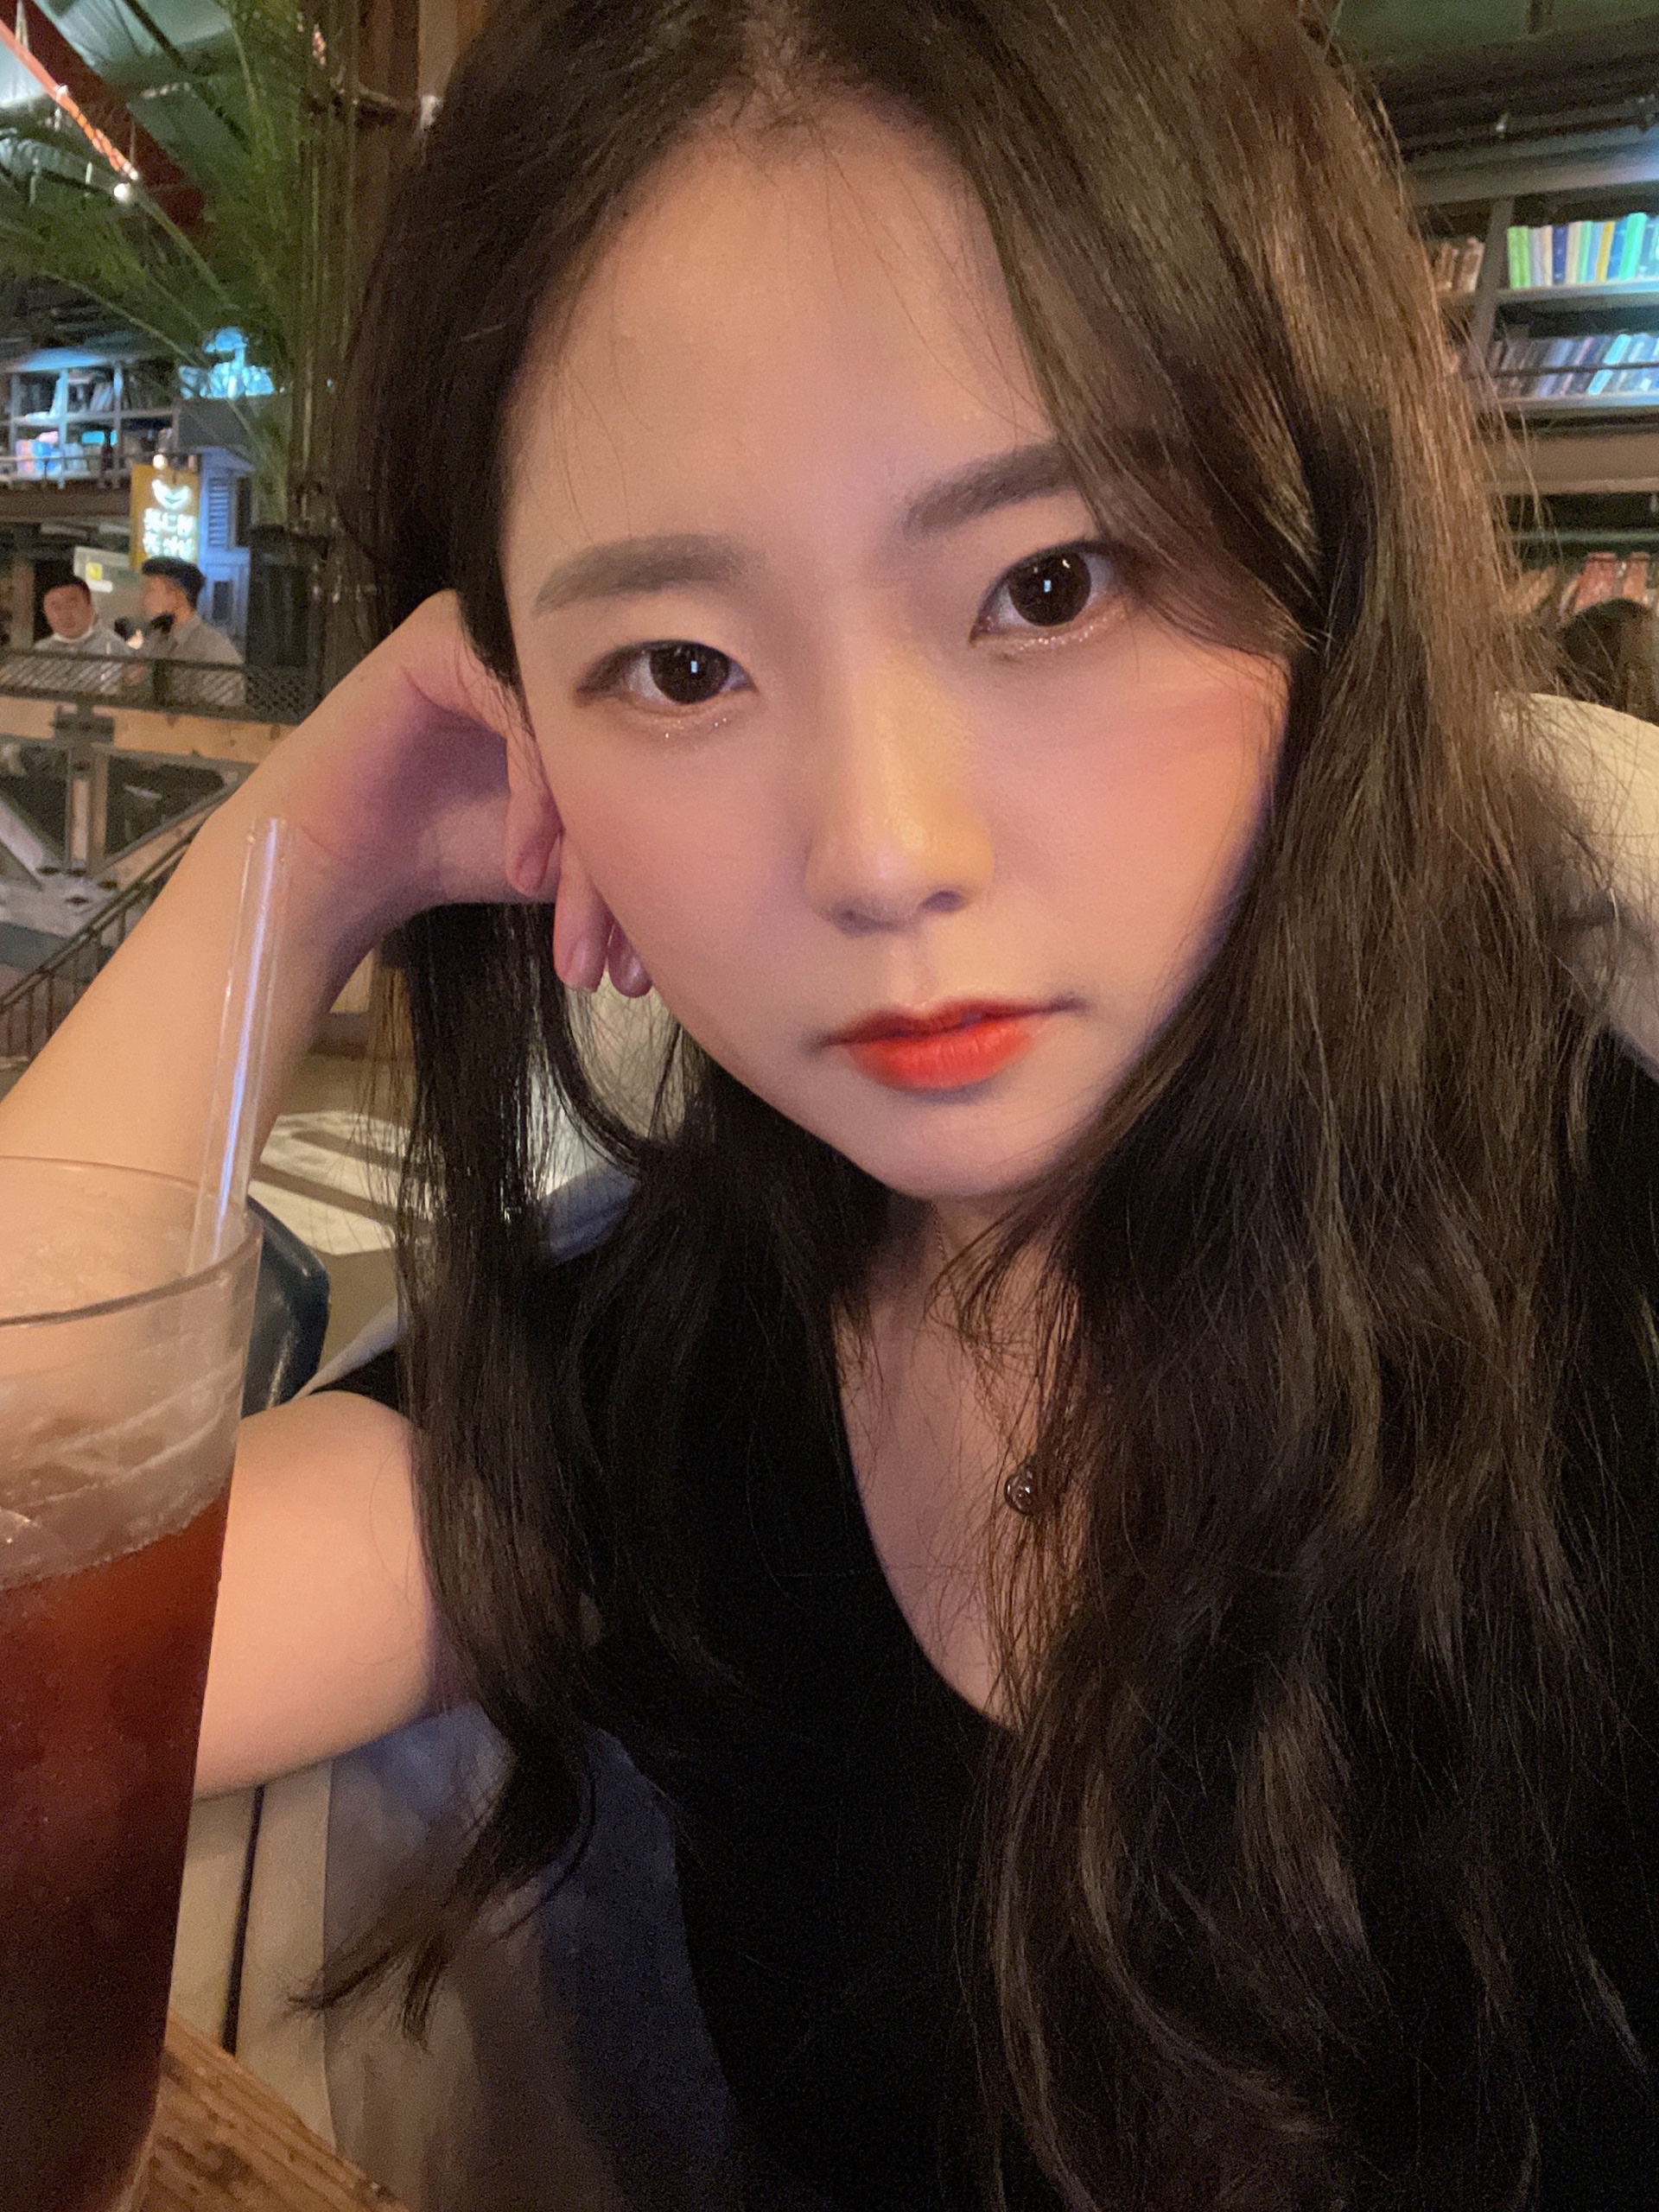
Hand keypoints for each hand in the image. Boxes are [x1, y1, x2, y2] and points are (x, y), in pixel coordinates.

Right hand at [208, 593, 652, 997]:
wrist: (341, 866)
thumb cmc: (454, 852)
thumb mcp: (569, 852)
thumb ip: (632, 836)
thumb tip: (722, 884)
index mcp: (585, 687)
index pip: (653, 763)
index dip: (657, 869)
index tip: (645, 964)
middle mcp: (544, 649)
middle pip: (626, 747)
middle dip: (628, 873)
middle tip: (621, 965)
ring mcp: (492, 637)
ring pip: (580, 734)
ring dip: (587, 846)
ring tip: (572, 940)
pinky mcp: (440, 640)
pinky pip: (523, 710)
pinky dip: (536, 797)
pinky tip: (522, 868)